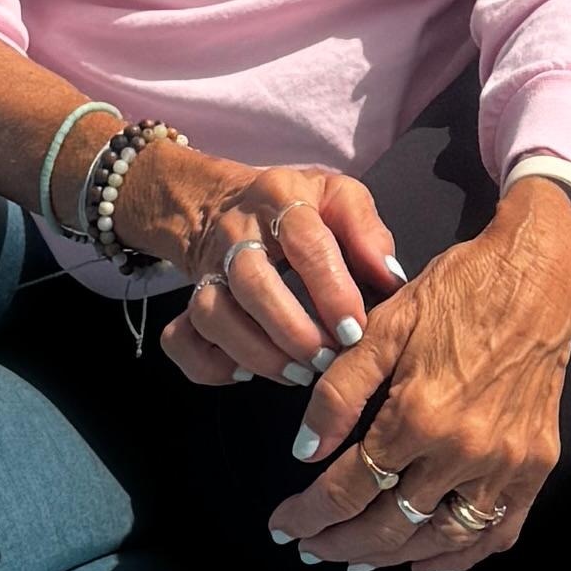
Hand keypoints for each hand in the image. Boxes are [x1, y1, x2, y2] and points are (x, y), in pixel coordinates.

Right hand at [156, 150, 405, 387]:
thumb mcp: (339, 198)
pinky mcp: (187, 301)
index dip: (330, 290)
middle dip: (291, 329)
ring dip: (256, 352)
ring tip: (298, 373)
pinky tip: (246, 373)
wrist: (223, 204)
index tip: (355, 329)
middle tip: (326, 359)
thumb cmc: (299, 207)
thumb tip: (389, 279)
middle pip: (250, 282)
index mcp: (281, 198)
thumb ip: (368, 232)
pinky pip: (181, 339)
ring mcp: (206, 269)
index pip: (305, 241)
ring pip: (212, 314)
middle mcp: (236, 233)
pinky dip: (210, 365)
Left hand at [263, 187, 570, 569]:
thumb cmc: (455, 293)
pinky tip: (425, 563)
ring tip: (354, 558)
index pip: (347, 489)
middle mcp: (464, 451)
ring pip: (440, 540)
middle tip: (309, 548)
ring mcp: (505, 464)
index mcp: (418, 416)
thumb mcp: (382, 328)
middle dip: (339, 543)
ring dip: (391, 558)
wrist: (535, 277)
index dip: (308, 515)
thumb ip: (338, 394)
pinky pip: (497, 533)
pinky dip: (459, 557)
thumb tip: (304, 453)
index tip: (282, 527)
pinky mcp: (536, 465)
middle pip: (389, 525)